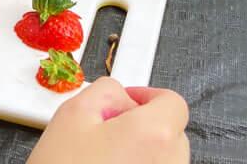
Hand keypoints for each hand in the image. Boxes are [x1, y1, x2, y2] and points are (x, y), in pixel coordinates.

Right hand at [28, 77, 189, 163]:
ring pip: (165, 159)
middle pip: (172, 133)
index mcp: (154, 135)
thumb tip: (123, 97)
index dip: (148, 96)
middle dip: (145, 125)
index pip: (173, 103)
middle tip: (111, 130)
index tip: (129, 101)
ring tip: (107, 158)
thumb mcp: (73, 113)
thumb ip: (107, 90)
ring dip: (143, 152)